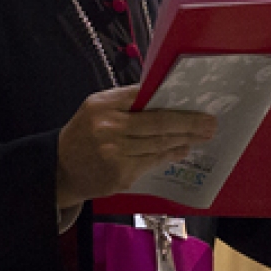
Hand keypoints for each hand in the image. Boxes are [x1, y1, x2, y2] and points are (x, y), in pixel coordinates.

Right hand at [56, 85, 216, 207]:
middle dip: (189, 123)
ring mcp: (116, 155)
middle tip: (210, 123)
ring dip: (184, 140)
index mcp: (103, 106)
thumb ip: (126, 101)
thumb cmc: (84, 133)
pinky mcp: (121, 175)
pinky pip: (152, 162)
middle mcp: (109, 129)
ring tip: (202, 136)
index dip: (172, 99)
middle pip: (158, 124)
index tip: (195, 99)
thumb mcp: (96, 108)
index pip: (144, 97)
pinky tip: (181, 150)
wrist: (59, 170)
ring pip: (159, 145)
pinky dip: (169, 155)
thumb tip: (164, 95)